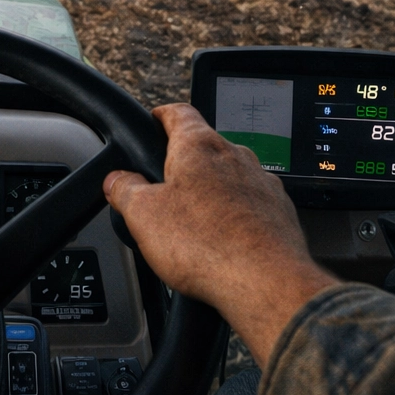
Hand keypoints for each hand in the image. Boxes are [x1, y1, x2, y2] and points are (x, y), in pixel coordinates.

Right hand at [104, 103, 337, 366]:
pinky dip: (235, 215)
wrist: (265, 282)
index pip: (179, 113)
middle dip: (185, 163)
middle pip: (205, 147)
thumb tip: (116, 180)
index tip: (156, 119)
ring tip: (194, 224)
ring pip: (229, 176)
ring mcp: (261, 183)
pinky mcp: (278, 211)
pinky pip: (250, 204)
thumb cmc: (208, 245)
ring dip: (212, 191)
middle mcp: (235, 156)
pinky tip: (223, 241)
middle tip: (165, 187)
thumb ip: (124, 189)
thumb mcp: (143, 215)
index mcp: (199, 146)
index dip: (162, 115)